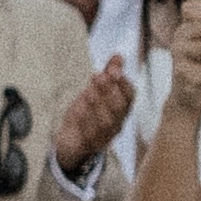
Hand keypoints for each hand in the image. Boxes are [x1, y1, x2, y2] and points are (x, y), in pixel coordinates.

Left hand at [49, 58, 134, 174]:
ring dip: (98, 105)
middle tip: (98, 76)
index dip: (123, 83)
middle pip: (119, 108)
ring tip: (88, 92)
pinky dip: (84, 123)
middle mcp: (116, 123)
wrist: (71, 141)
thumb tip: (118, 55)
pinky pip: (89, 136)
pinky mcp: (89, 145)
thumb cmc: (87, 112)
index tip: (112, 70)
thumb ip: (107, 74)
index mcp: (121, 108)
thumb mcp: (96, 91)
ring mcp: (104, 136)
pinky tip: (78, 110)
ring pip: (106, 123)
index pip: (129, 95)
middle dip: (110, 90)